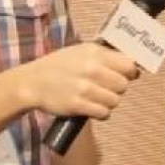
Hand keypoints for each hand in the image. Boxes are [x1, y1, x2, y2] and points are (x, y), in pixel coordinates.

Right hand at [20, 43, 138, 118]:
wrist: (32, 82)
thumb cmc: (58, 65)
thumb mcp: (80, 51)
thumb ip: (104, 56)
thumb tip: (132, 65)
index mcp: (94, 53)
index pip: (128, 64)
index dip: (130, 72)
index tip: (126, 75)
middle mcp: (92, 69)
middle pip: (123, 85)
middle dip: (117, 88)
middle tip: (105, 88)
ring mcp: (85, 88)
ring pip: (115, 101)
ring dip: (108, 102)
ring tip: (95, 98)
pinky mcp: (78, 105)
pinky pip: (104, 113)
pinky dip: (100, 112)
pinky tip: (91, 107)